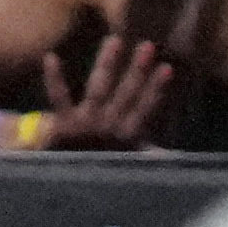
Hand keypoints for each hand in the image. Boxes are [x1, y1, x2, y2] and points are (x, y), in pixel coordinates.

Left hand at [25, 24, 187, 152]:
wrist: (66, 186)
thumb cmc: (100, 168)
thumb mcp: (129, 164)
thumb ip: (149, 156)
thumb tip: (176, 157)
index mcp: (127, 135)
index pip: (146, 107)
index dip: (156, 89)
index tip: (168, 67)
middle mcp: (109, 125)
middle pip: (126, 93)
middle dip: (137, 70)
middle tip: (147, 44)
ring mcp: (86, 122)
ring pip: (99, 88)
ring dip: (107, 63)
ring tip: (114, 40)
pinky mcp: (64, 123)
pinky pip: (59, 98)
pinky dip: (54, 79)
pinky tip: (51, 58)